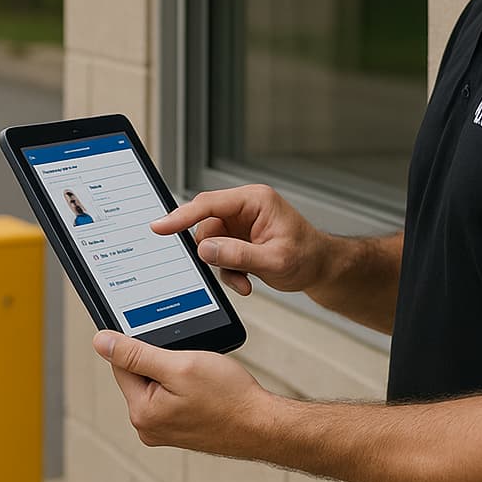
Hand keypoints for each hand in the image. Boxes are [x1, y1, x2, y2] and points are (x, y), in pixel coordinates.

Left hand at [93, 330, 272, 456]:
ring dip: (174, 372)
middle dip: (161, 360)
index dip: (142, 344)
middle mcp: (148, 426)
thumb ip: (136, 353)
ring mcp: (163, 430)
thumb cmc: (229, 398)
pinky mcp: (178, 429)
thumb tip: (100, 342)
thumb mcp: (180, 365)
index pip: (121, 364)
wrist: (263, 426)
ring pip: (156, 383)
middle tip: (190, 362)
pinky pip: (170, 396)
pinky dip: (184, 386)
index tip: (164, 340)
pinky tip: (204, 387)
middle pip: (138, 374)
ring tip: (201, 377)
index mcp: (142, 413)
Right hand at [152, 184, 324, 296]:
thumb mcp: (274, 260)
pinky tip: (245, 281)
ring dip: (222, 266)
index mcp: (255, 200)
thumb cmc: (308, 257)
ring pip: (210, 243)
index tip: (160, 226)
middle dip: (212, 253)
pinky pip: (218, 253)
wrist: (321, 269)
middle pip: (206, 225)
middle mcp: (245, 208)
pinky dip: (228, 271)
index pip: (209, 204)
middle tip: (225, 271)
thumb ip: (238, 255)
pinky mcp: (238, 238)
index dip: (182, 215)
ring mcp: (240, 223)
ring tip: (243, 281)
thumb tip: (205, 249)